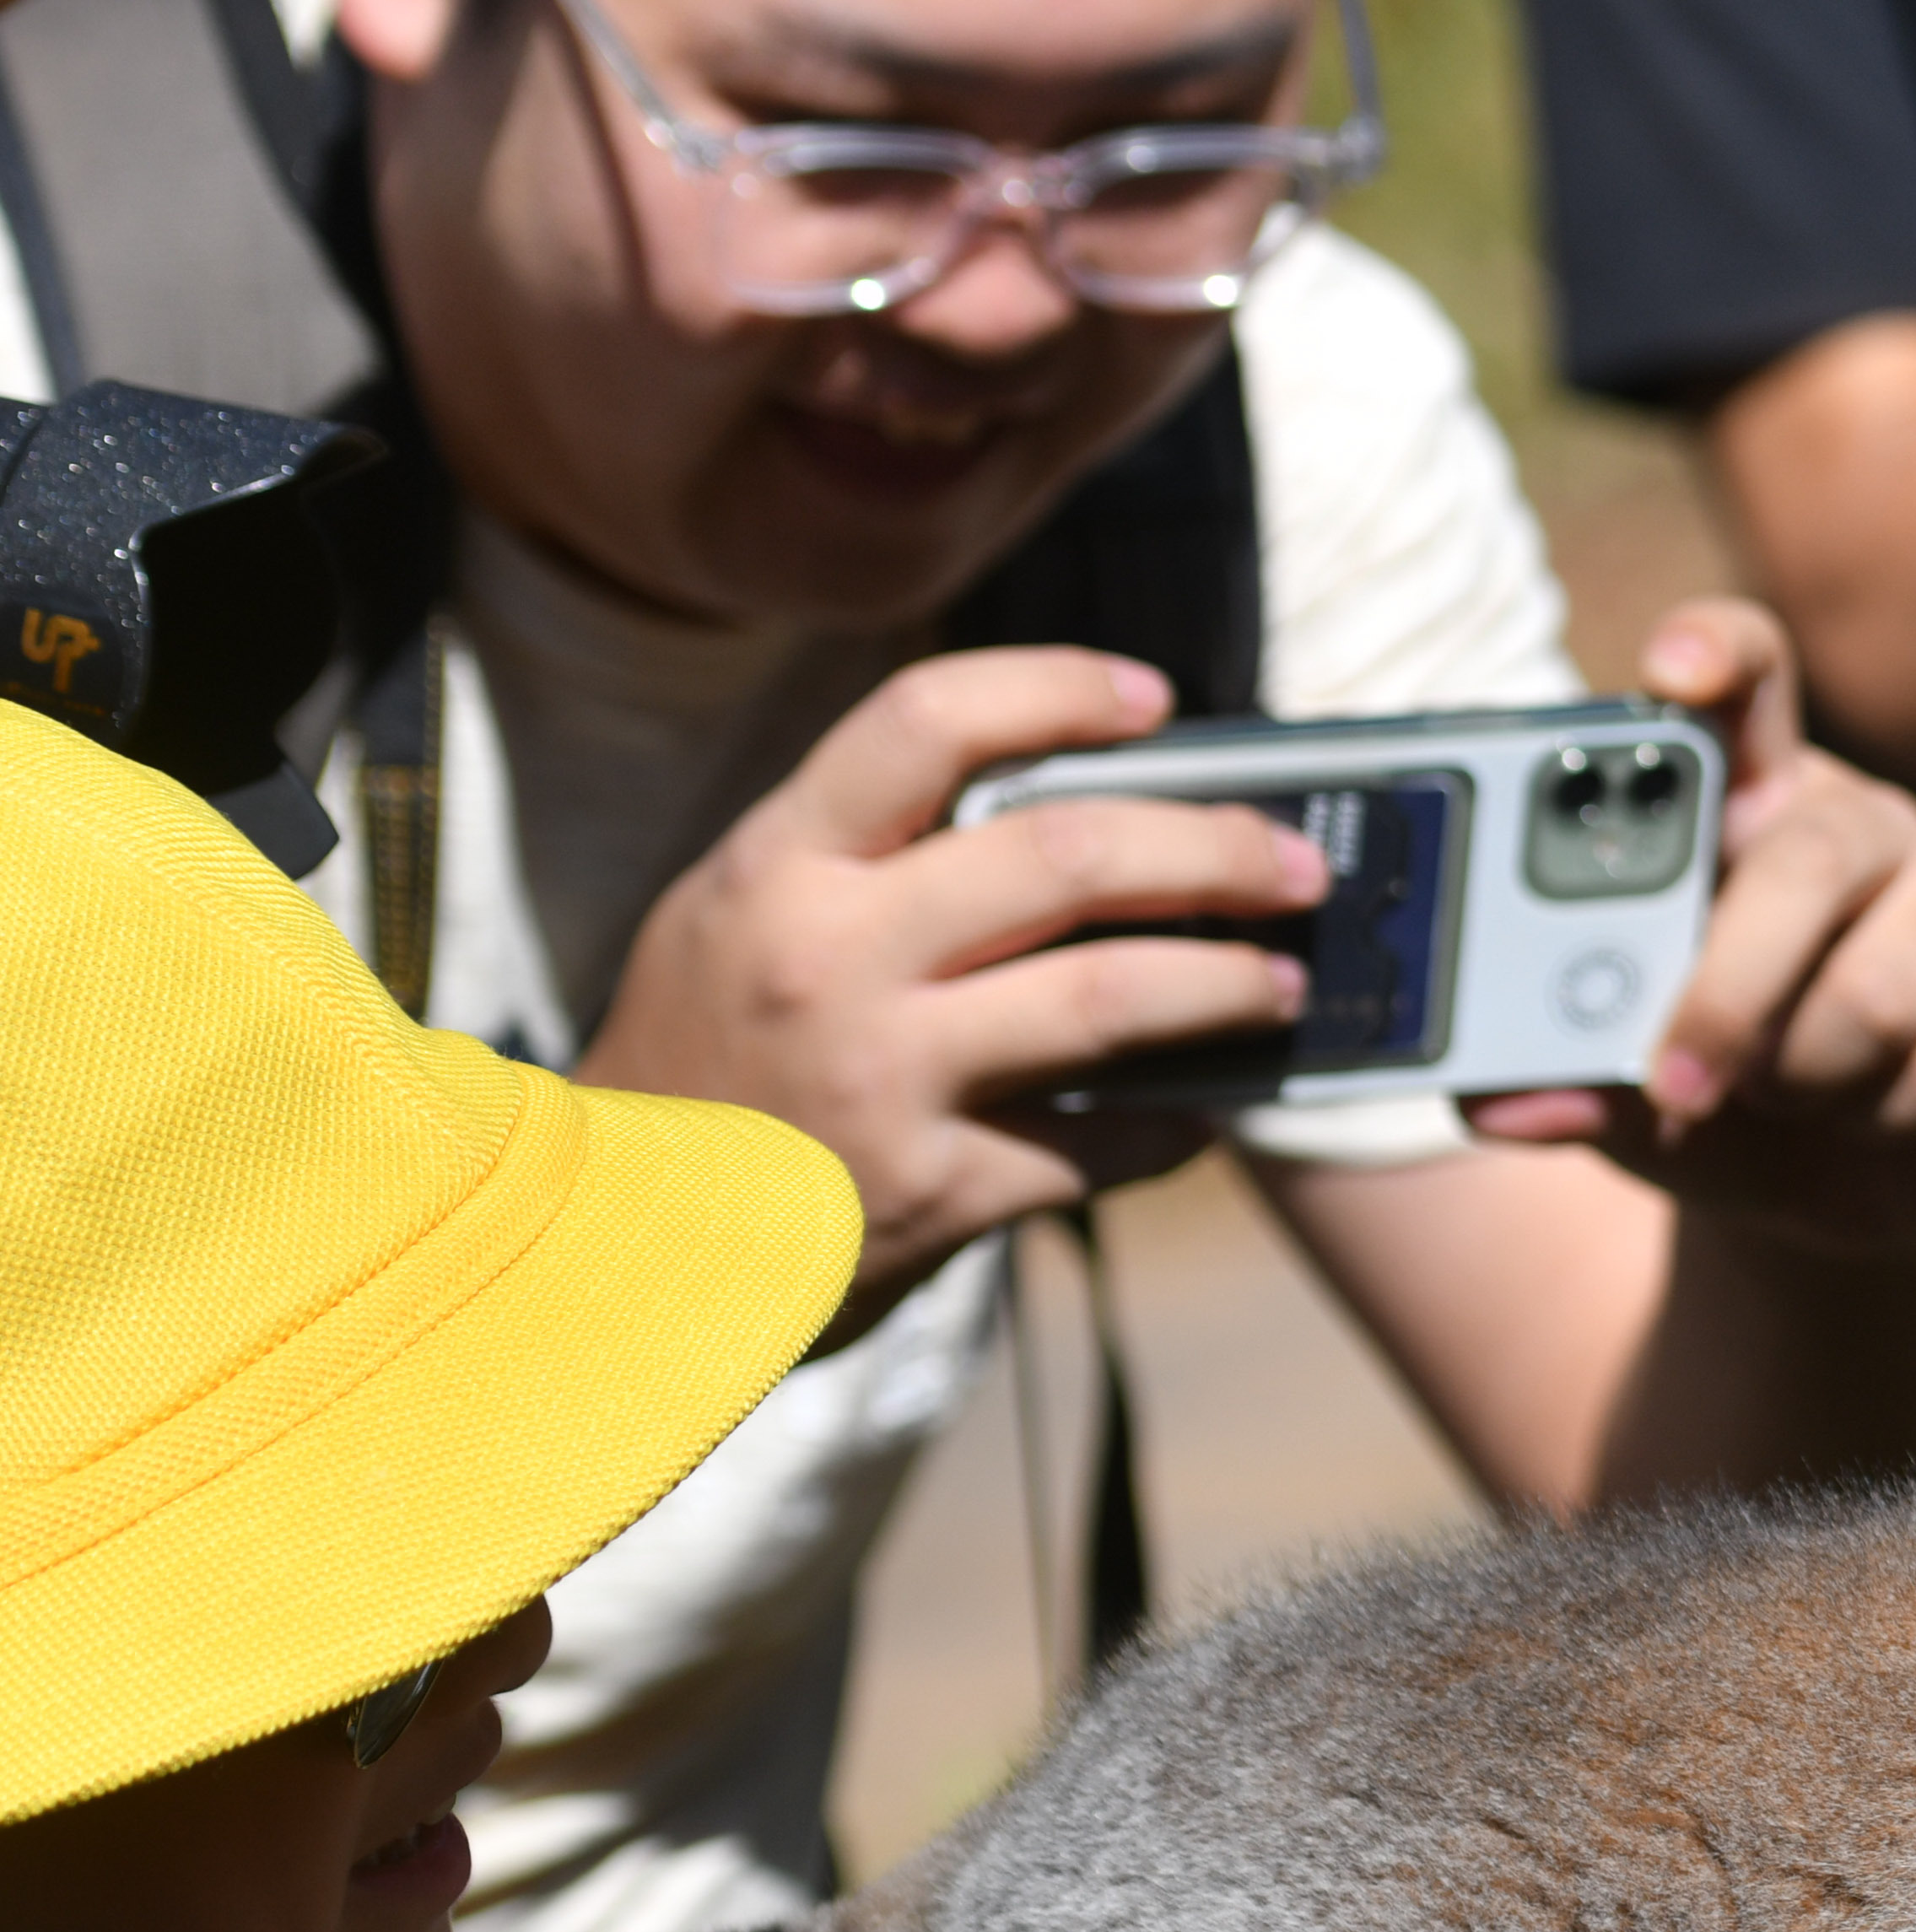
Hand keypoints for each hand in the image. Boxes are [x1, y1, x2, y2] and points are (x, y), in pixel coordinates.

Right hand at [574, 647, 1324, 1319]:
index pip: (926, 721)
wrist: (608, 1242)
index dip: (1056, 689)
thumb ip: (871, 857)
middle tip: (1291, 862)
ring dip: (1227, 984)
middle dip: (1210, 848)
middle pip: (1065, 857)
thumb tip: (1076, 812)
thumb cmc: (700, 1057)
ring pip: (1111, 999)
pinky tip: (1208, 1105)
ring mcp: (883, 1077)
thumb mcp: (738, 916)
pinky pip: (1102, 1143)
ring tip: (1284, 980)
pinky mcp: (934, 1191)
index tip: (1154, 699)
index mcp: (778, 865)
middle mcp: (829, 957)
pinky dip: (1176, 1121)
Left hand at [1458, 599, 1915, 1248]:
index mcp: (1746, 804)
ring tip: (1778, 1098)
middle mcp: (1859, 825)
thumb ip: (1558, 1077)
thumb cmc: (1710, 1094)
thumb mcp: (1616, 1085)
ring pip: (1877, 994)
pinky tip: (1866, 1118)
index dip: (1716, 654)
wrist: (1828, 1190)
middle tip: (1676, 1082)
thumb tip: (1496, 1101)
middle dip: (1731, 991)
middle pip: (1809, 863)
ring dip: (1802, 1081)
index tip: (1672, 670)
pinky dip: (1881, 1125)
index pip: (1748, 681)